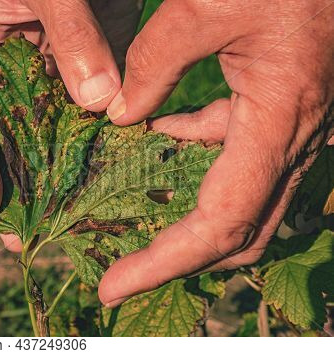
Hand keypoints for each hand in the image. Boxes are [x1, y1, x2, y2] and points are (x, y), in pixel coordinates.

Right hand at [0, 0, 140, 250]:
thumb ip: (71, 36)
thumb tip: (98, 104)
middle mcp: (28, 63)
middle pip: (16, 135)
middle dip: (19, 185)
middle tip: (22, 236)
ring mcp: (69, 66)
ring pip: (63, 129)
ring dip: (66, 174)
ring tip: (69, 222)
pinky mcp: (108, 61)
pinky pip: (106, 107)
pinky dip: (109, 140)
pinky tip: (115, 174)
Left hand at [99, 0, 332, 306]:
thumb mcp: (206, 6)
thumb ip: (155, 62)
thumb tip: (121, 115)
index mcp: (278, 120)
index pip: (219, 223)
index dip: (164, 264)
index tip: (112, 285)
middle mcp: (289, 138)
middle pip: (237, 232)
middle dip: (177, 258)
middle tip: (121, 268)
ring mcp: (286, 129)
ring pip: (240, 202)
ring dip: (187, 216)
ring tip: (133, 216)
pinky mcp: (275, 113)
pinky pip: (235, 156)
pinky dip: (195, 161)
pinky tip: (161, 138)